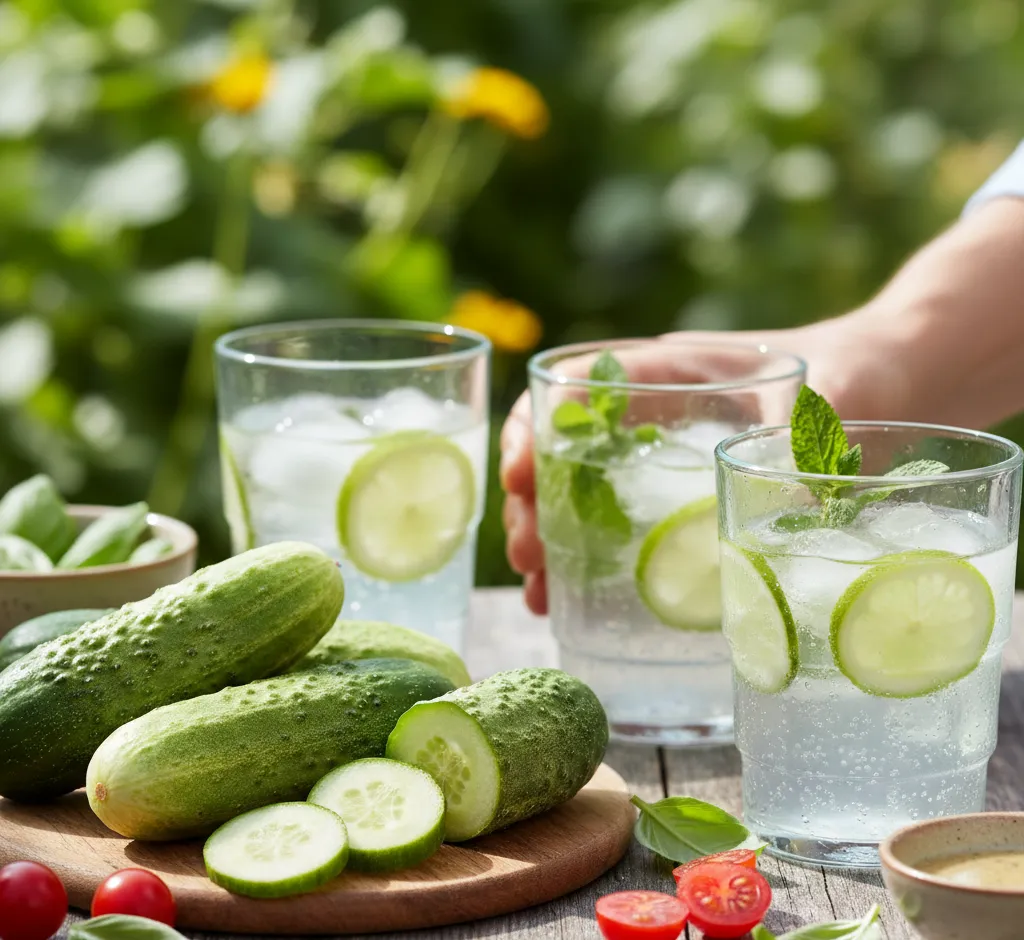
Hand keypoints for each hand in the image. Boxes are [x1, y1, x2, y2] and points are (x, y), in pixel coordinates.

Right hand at [501, 315, 908, 614]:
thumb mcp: (836, 394)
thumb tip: (784, 512)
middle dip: (532, 500)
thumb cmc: (861, 369)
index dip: (533, 427)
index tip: (518, 476)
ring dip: (550, 536)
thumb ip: (806, 439)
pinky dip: (590, 558)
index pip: (575, 384)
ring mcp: (665, 456)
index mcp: (674, 370)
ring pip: (580, 491)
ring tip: (538, 589)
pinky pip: (621, 523)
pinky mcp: (685, 497)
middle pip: (563, 448)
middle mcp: (655, 413)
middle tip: (527, 555)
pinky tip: (574, 599)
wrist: (893, 382)